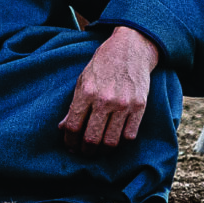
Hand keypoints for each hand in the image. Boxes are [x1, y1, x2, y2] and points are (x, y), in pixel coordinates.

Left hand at [59, 25, 156, 148]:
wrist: (130, 50)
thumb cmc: (102, 65)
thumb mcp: (82, 80)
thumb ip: (73, 105)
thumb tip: (63, 128)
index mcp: (87, 92)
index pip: (74, 126)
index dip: (70, 141)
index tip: (70, 146)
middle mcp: (105, 100)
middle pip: (92, 138)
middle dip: (85, 151)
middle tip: (83, 152)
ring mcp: (124, 104)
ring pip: (111, 141)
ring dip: (103, 151)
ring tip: (98, 150)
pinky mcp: (139, 106)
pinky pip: (129, 135)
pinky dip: (121, 142)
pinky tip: (115, 139)